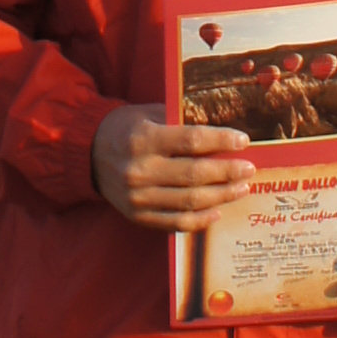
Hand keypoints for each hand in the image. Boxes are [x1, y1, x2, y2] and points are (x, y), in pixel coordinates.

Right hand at [93, 105, 254, 227]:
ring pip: (189, 202)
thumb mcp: (149, 114)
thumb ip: (180, 122)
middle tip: (248, 169)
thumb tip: (222, 132)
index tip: (243, 140)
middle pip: (194, 175)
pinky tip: (218, 210)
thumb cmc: (125, 127)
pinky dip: (200, 220)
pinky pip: (176, 223)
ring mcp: (138, 197)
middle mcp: (140, 170)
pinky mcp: (137, 216)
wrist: (88, 153)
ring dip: (221, 196)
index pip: (191, 141)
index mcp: (143, 139)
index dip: (221, 141)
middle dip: (227, 172)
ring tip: (241, 188)